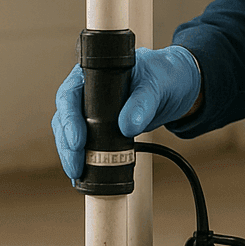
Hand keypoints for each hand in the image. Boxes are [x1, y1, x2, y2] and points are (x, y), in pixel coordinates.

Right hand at [52, 45, 201, 179]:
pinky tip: (84, 172)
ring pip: (71, 132)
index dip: (70, 118)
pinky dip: (84, 156)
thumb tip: (127, 126)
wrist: (178, 86)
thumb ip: (143, 103)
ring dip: (72, 153)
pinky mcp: (103, 126)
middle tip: (76, 165)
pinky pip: (87, 142)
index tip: (78, 140)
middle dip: (67, 143)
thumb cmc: (164, 75)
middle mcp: (88, 90)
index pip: (70, 94)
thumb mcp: (156, 85)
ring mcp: (93, 109)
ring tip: (78, 172)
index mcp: (94, 73)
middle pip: (65, 117)